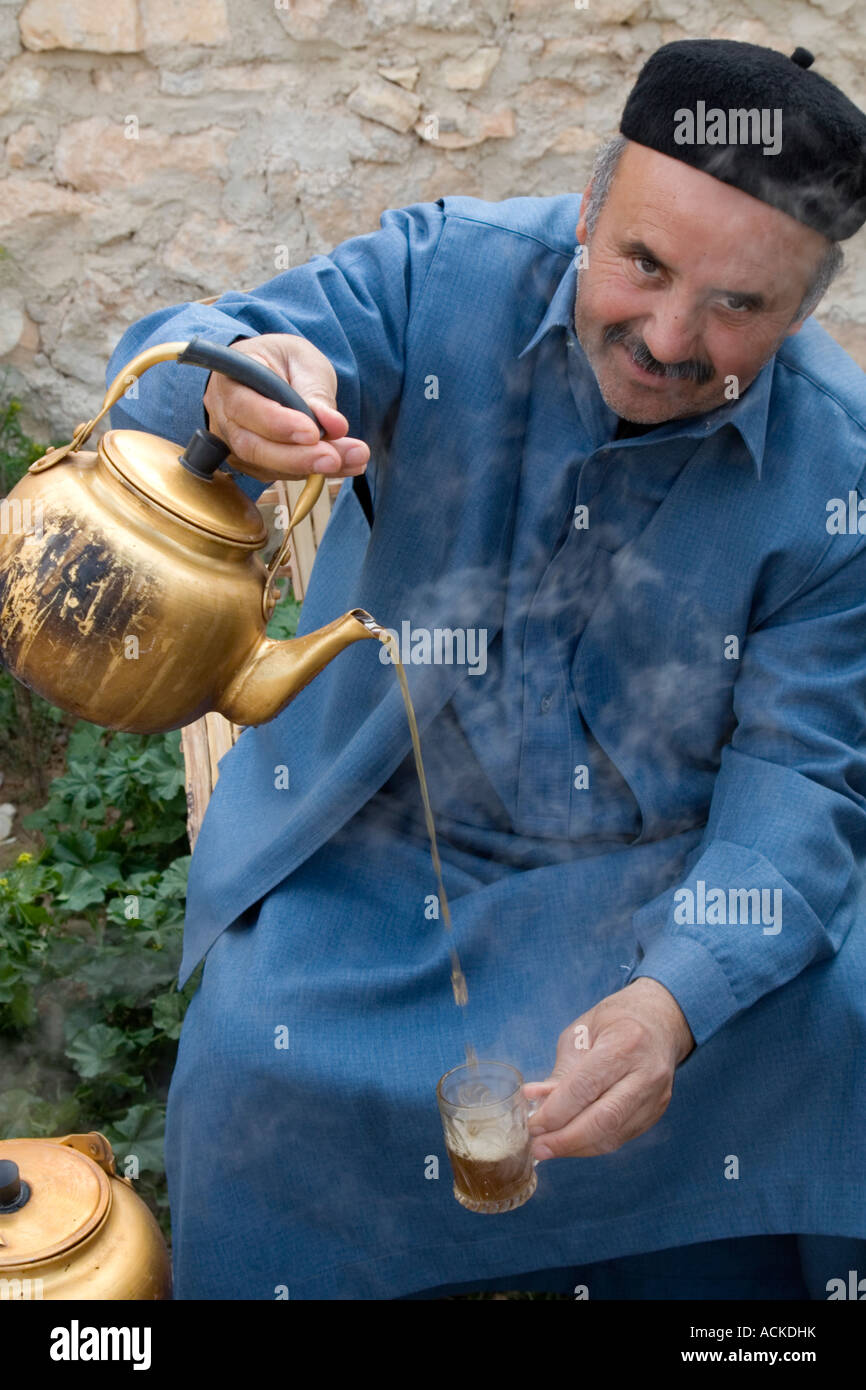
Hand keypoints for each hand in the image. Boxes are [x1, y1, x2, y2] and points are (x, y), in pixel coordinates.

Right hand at [202, 332, 370, 483]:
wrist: (271, 372)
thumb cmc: (282, 360)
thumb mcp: (302, 360)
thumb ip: (315, 391)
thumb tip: (334, 425)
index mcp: (231, 379)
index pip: (245, 407)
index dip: (278, 424)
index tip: (312, 432)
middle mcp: (225, 416)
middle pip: (252, 447)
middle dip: (297, 457)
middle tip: (334, 458)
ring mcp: (235, 444)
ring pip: (267, 466)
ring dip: (313, 467)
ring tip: (354, 459)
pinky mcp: (253, 463)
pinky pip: (281, 474)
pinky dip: (315, 472)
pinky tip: (346, 464)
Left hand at [523, 977, 694, 1159]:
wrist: (660, 1020)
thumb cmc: (614, 1021)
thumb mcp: (581, 1033)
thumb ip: (561, 1071)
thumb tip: (535, 1101)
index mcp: (625, 1043)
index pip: (586, 1087)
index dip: (556, 1111)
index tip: (532, 1124)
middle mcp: (646, 1073)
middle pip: (604, 1119)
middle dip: (566, 1139)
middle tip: (537, 1147)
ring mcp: (656, 1096)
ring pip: (613, 1135)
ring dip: (577, 1147)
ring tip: (548, 1147)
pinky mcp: (657, 1112)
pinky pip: (621, 1137)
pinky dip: (593, 1144)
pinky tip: (571, 1142)